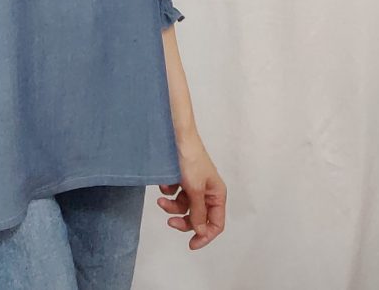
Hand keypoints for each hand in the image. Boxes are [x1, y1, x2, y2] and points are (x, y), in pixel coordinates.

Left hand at [156, 131, 226, 248]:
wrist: (176, 135)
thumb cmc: (190, 158)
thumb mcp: (195, 189)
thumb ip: (198, 213)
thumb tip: (201, 231)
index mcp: (217, 194)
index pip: (216, 223)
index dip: (205, 235)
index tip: (191, 244)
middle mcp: (207, 191)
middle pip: (198, 218)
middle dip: (183, 220)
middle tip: (169, 221)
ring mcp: (194, 185)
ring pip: (184, 207)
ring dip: (171, 206)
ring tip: (161, 200)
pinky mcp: (182, 179)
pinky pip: (175, 194)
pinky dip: (169, 192)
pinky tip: (165, 183)